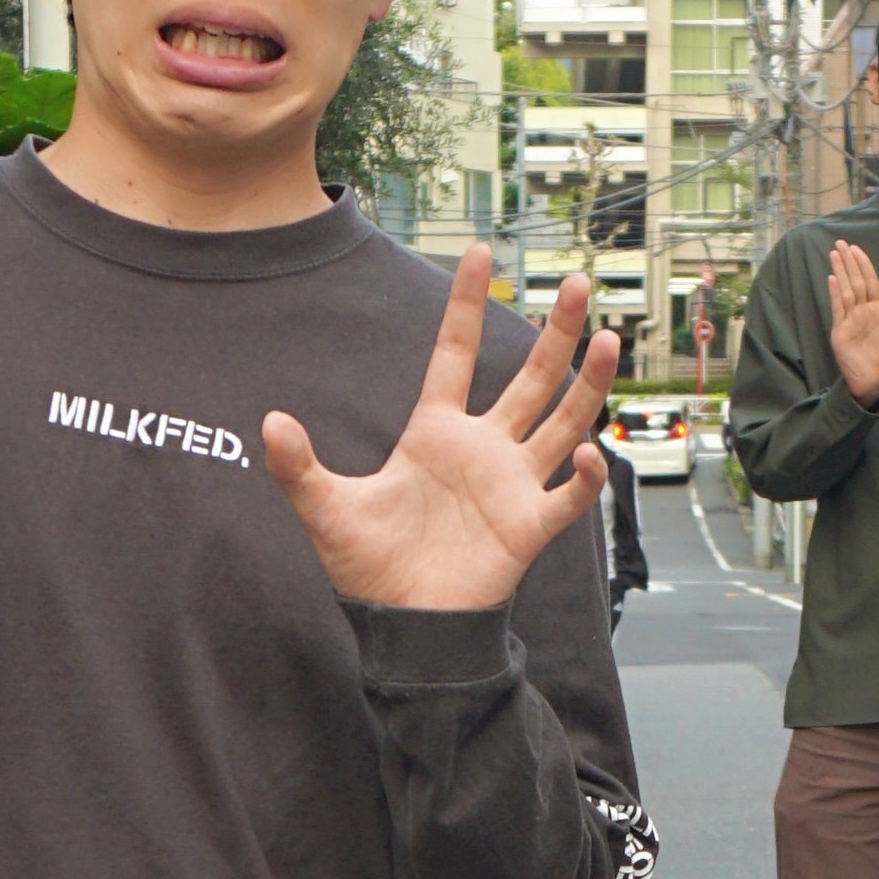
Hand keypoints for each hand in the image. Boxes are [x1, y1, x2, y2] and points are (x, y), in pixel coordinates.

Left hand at [263, 248, 619, 611]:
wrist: (402, 624)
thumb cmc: (368, 567)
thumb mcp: (324, 508)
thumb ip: (298, 465)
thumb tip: (270, 422)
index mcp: (435, 433)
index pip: (455, 355)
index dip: (466, 306)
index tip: (481, 254)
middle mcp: (483, 449)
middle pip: (528, 377)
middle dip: (553, 331)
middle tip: (573, 282)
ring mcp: (512, 484)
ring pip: (561, 421)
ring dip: (586, 383)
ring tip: (609, 338)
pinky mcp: (529, 525)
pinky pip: (569, 495)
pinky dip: (586, 476)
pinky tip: (591, 454)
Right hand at [828, 240, 878, 403]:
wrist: (875, 382)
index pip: (870, 282)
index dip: (864, 265)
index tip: (856, 250)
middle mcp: (863, 311)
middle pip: (855, 281)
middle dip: (848, 262)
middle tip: (840, 244)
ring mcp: (850, 319)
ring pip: (845, 290)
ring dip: (840, 271)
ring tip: (834, 254)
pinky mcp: (840, 330)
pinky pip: (837, 308)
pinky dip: (835, 293)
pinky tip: (832, 278)